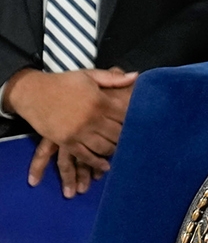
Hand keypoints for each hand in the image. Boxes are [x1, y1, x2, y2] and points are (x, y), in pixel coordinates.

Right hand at [13, 68, 136, 197]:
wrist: (32, 92)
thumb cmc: (63, 83)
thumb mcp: (89, 75)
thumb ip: (113, 78)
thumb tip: (136, 76)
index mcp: (100, 101)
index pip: (126, 115)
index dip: (133, 120)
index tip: (140, 123)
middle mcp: (92, 118)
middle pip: (117, 133)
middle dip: (126, 137)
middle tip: (131, 140)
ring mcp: (79, 132)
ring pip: (104, 147)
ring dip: (113, 150)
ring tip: (119, 150)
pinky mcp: (66, 141)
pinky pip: (85, 156)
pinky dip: (97, 163)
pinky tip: (105, 166)